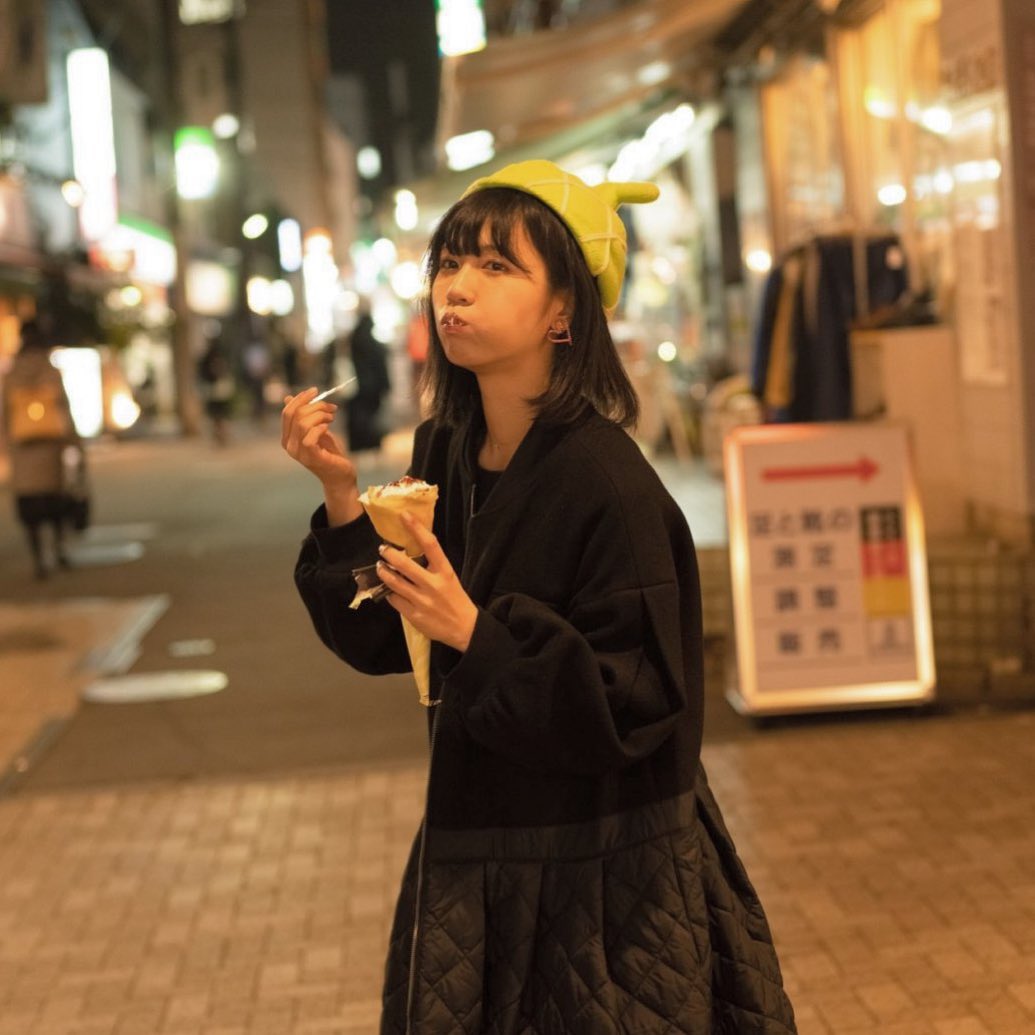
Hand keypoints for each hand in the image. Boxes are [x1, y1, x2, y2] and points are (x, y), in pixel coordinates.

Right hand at [281, 386, 354, 481]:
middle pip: (296, 415)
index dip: (300, 399)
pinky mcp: (310, 457)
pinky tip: (328, 428)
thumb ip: (304, 416)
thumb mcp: (316, 429)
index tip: (315, 391)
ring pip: (303, 423)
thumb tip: (289, 397)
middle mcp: (289, 446)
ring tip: (332, 418)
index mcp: (287, 437)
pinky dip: (321, 428)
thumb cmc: (329, 452)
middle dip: (315, 405)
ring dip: (321, 415)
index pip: (287, 412)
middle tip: (331, 407)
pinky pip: (310, 437)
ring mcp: (298, 453)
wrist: (340, 475)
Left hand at [377, 512, 477, 652]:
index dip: (416, 528)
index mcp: (445, 572)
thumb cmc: (455, 598)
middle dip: (389, 554)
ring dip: (384, 572)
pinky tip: (389, 589)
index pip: (430, 545)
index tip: (404, 515)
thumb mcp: (449, 578)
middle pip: (405, 564)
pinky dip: (390, 592)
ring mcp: (422, 601)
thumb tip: (411, 551)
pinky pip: (394, 600)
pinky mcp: (414, 615)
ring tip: (380, 567)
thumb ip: (432, 566)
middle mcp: (433, 584)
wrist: (464, 628)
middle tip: (383, 549)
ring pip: (395, 582)